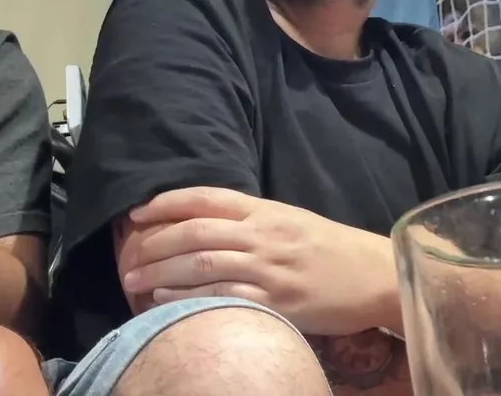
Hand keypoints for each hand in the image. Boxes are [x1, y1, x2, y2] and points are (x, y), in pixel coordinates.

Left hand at [121, 187, 395, 335]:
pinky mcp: (278, 300)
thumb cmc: (330, 248)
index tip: (137, 213)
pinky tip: (166, 301)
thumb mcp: (290, 221)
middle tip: (126, 257)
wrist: (374, 274)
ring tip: (133, 282)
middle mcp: (263, 234)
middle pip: (196, 232)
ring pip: (204, 264)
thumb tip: (204, 222)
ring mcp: (270, 268)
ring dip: (161, 271)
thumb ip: (251, 219)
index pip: (207, 198)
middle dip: (154, 243)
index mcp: (265, 210)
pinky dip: (190, 297)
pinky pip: (225, 295)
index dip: (167, 203)